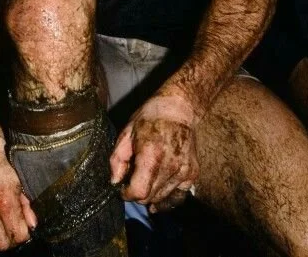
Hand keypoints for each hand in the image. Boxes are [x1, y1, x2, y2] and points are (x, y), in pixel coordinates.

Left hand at [110, 97, 198, 212]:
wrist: (178, 108)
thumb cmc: (150, 117)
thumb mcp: (127, 133)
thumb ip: (117, 160)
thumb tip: (115, 182)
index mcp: (152, 154)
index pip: (139, 192)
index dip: (127, 194)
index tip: (122, 188)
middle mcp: (170, 166)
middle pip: (150, 197)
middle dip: (137, 192)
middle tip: (133, 178)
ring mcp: (184, 171)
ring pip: (162, 199)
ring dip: (151, 194)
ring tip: (147, 176)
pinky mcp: (192, 174)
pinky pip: (178, 197)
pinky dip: (167, 197)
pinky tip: (159, 191)